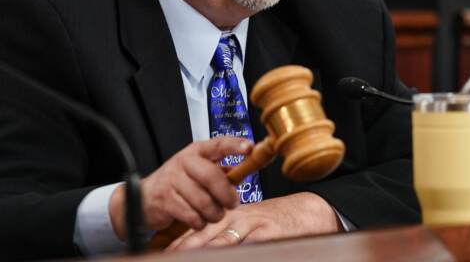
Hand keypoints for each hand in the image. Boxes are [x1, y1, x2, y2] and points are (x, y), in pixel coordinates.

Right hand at [109, 137, 252, 239]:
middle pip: (212, 176)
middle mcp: (184, 161)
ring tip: (213, 214)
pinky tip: (197, 220)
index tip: (250, 147)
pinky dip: (199, 222)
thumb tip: (243, 172)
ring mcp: (172, 180)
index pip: (218, 144)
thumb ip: (220, 171)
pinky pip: (192, 215)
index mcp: (196, 152)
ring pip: (204, 201)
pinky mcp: (165, 199)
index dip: (234, 145)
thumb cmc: (178, 184)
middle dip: (226, 195)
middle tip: (232, 204)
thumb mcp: (198, 171)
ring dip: (213, 213)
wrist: (144, 198)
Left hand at [167, 192, 341, 250]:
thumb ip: (227, 235)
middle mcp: (238, 218)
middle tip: (169, 256)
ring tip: (190, 256)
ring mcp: (253, 226)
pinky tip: (227, 255)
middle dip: (186, 247)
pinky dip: (237, 252)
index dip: (180, 243)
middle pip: (206, 235)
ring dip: (207, 250)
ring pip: (224, 240)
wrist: (306, 213)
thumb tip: (205, 247)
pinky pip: (249, 246)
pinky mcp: (268, 234)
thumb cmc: (274, 221)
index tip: (163, 253)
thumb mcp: (248, 224)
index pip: (200, 230)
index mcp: (230, 216)